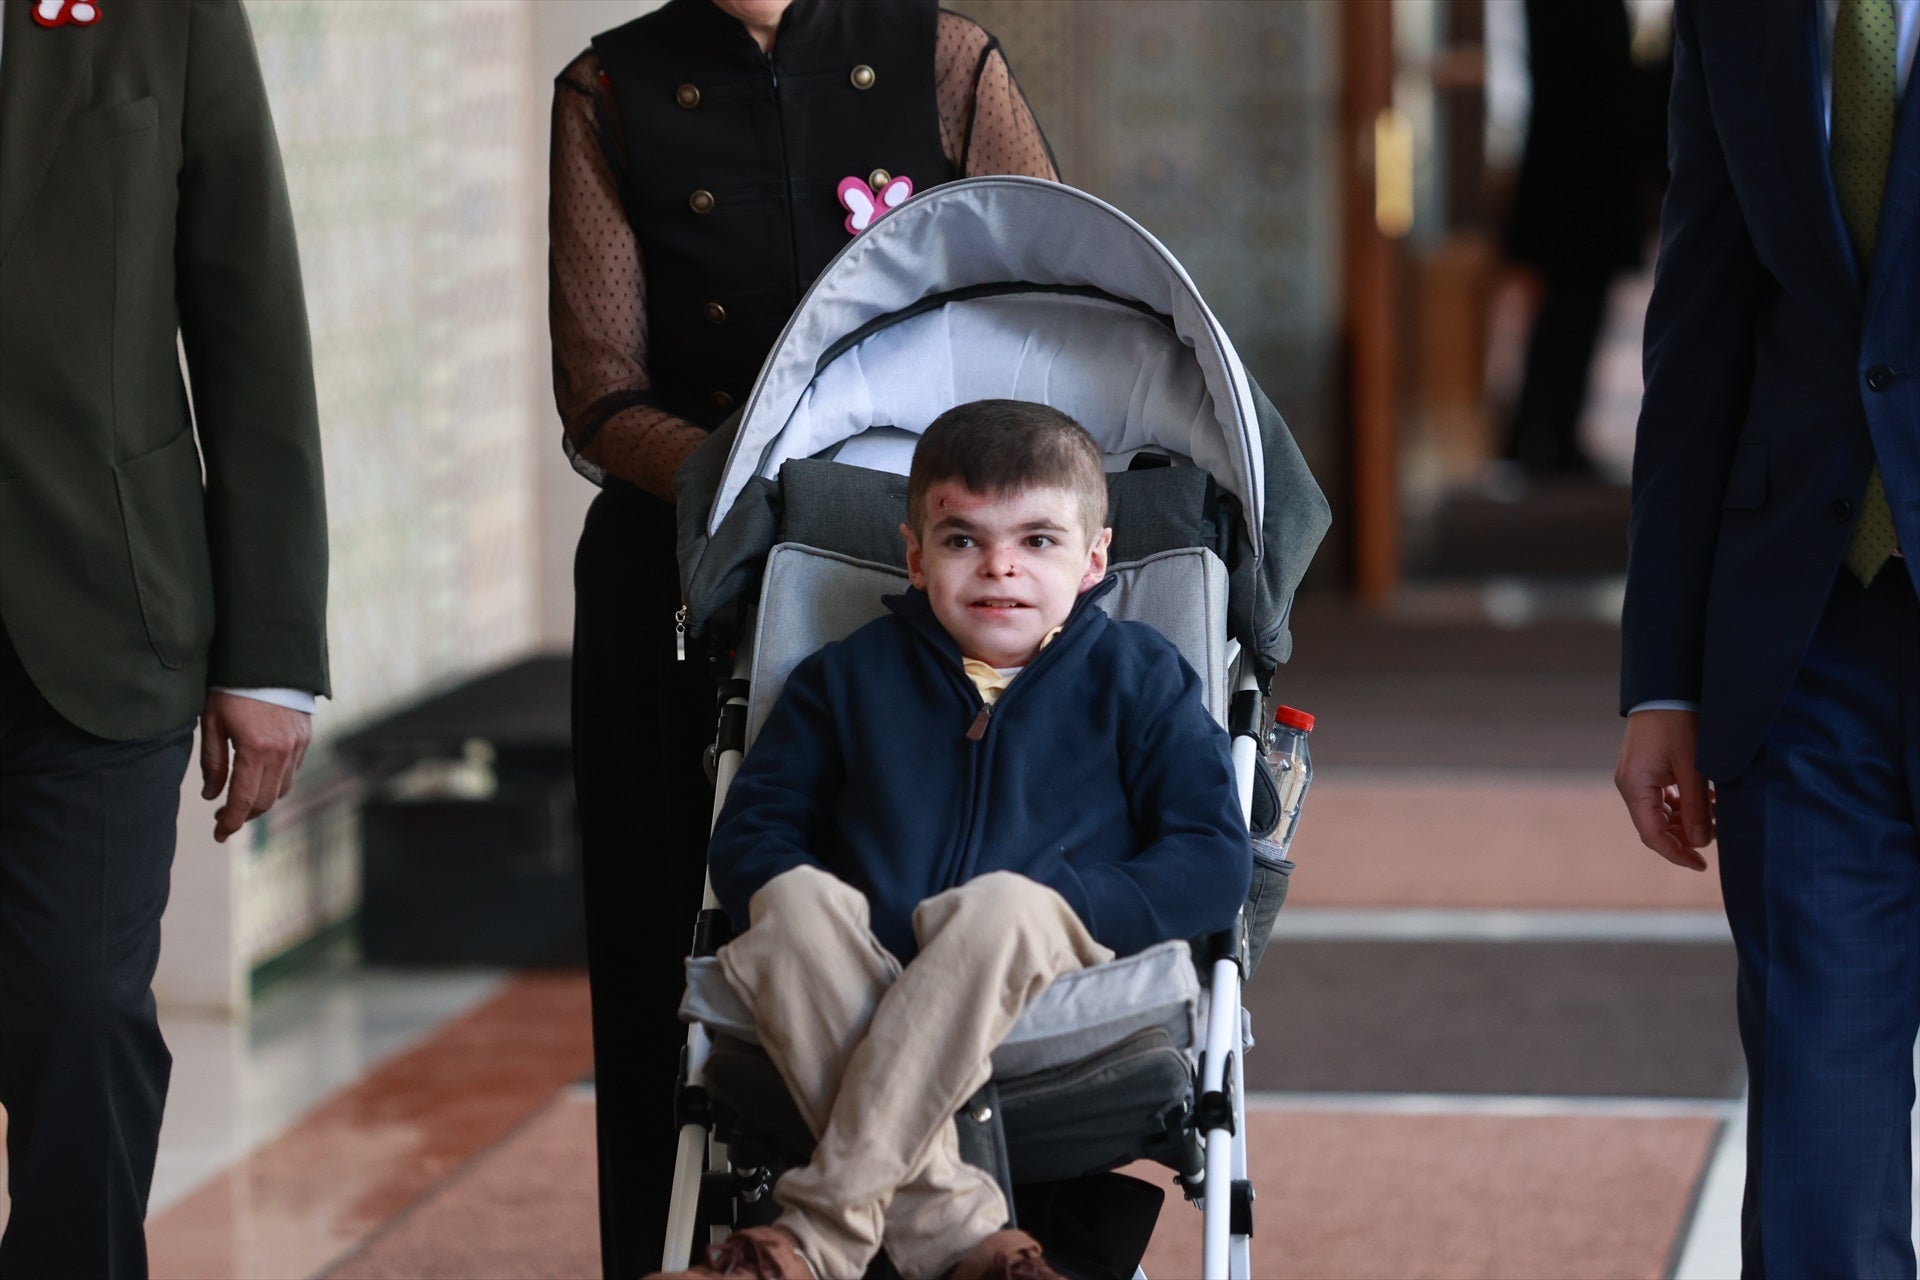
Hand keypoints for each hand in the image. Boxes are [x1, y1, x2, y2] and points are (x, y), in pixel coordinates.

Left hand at [199, 693, 312, 842]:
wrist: (268, 659)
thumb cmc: (232, 688)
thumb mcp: (212, 722)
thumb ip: (212, 762)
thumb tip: (212, 796)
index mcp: (255, 749)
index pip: (244, 799)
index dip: (230, 822)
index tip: (219, 834)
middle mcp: (281, 752)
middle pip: (265, 801)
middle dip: (245, 815)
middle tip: (224, 819)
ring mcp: (297, 746)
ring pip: (281, 789)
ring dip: (261, 800)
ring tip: (241, 799)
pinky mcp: (305, 738)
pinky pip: (292, 772)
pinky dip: (275, 782)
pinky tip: (259, 778)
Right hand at [1614, 709, 1712, 870]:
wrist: (1667, 688)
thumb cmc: (1679, 723)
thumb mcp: (1694, 767)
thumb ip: (1697, 807)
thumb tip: (1702, 842)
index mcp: (1635, 786)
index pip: (1652, 834)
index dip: (1676, 854)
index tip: (1701, 865)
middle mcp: (1630, 784)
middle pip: (1654, 826)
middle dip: (1683, 838)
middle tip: (1713, 842)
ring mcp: (1636, 776)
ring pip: (1659, 813)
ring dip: (1685, 820)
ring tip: (1716, 818)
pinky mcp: (1645, 769)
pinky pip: (1662, 798)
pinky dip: (1682, 805)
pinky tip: (1706, 802)